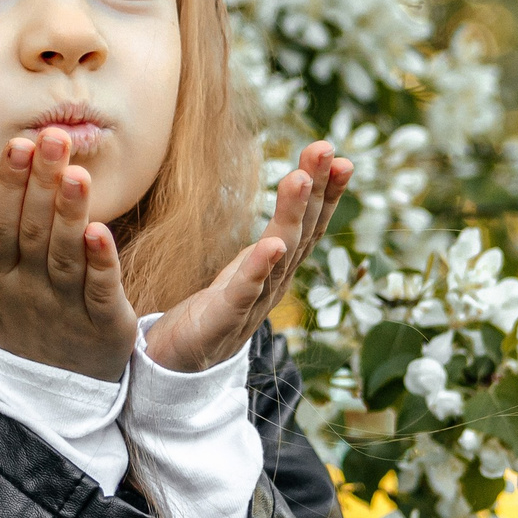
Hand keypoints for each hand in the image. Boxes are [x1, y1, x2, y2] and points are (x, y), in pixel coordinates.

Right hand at [0, 128, 139, 380]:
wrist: (51, 392)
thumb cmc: (11, 317)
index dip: (6, 186)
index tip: (17, 143)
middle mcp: (27, 291)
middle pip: (32, 234)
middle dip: (41, 184)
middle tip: (54, 136)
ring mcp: (64, 309)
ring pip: (65, 259)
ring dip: (70, 215)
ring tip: (78, 173)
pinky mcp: (103, 326)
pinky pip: (101, 292)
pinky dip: (102, 264)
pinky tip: (103, 231)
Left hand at [143, 141, 351, 373]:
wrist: (182, 368)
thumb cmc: (215, 313)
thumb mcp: (247, 268)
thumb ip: (268, 240)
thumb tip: (290, 196)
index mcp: (277, 268)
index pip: (308, 224)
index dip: (324, 191)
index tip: (335, 153)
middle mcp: (274, 283)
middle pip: (301, 232)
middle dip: (316, 190)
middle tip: (325, 149)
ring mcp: (253, 303)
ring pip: (279, 255)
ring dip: (291, 215)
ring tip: (299, 178)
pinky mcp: (224, 321)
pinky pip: (243, 292)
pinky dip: (258, 269)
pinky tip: (270, 245)